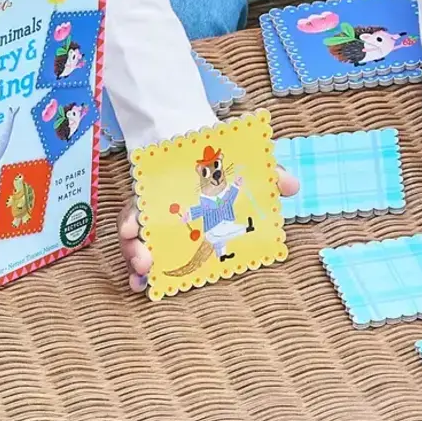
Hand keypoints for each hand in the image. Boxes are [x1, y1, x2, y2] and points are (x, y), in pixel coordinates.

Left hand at [117, 164, 299, 294]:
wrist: (186, 130)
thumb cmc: (218, 159)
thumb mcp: (248, 166)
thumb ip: (270, 176)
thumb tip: (294, 186)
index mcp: (201, 230)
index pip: (192, 260)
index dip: (183, 278)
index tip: (178, 290)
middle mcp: (174, 230)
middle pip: (161, 259)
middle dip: (152, 275)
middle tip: (149, 283)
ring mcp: (153, 218)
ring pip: (140, 245)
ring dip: (136, 257)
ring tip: (142, 265)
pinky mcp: (137, 201)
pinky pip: (128, 218)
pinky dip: (126, 226)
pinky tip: (128, 230)